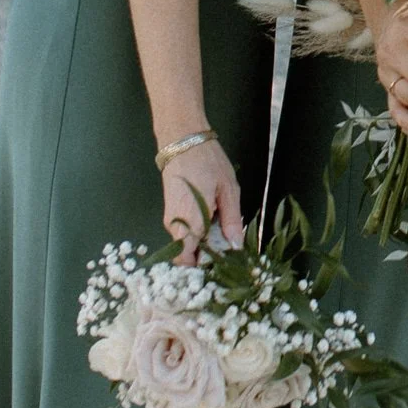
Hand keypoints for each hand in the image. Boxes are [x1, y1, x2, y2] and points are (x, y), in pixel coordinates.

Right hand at [162, 136, 240, 257]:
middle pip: (186, 255)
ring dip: (203, 244)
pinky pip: (184, 231)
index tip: (222, 265)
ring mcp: (171, 219)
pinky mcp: (171, 212)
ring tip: (224, 234)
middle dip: (206, 257)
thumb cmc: (207, 162)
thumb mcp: (228, 190)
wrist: (182, 140)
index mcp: (189, 221)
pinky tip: (214, 222)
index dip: (203, 267)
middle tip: (228, 250)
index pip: (187, 261)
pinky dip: (198, 233)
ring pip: (186, 243)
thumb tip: (236, 245)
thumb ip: (232, 220)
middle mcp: (175, 225)